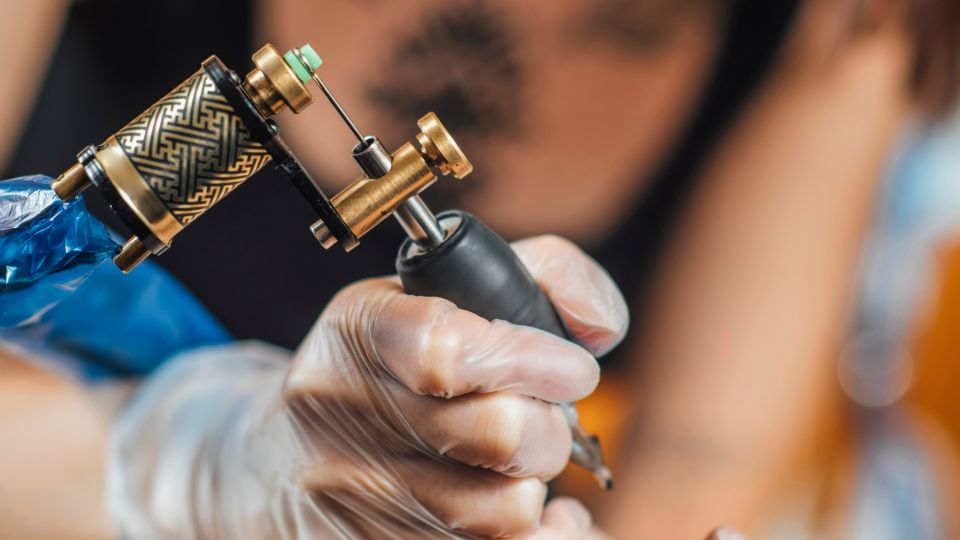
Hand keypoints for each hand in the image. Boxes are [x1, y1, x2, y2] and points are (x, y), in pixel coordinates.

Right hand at [109, 235, 627, 538]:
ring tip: (516, 463)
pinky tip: (526, 511)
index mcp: (358, 333)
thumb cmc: (385, 369)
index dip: (529, 359)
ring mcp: (354, 500)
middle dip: (551, 424)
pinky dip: (541, 538)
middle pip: (501, 435)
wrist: (279, 464)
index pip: (447, 350)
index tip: (570, 368)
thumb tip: (600, 329)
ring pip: (507, 512)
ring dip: (537, 484)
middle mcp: (342, 419)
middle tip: (541, 413)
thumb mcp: (440, 294)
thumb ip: (541, 275)